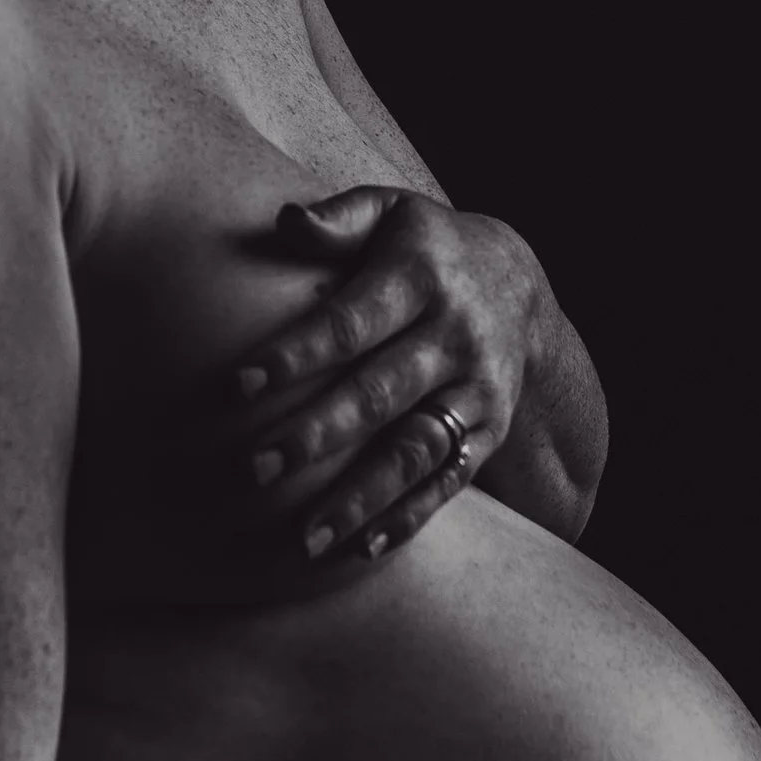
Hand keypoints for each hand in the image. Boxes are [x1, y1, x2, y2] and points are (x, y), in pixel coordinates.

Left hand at [211, 188, 541, 567]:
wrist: (521, 290)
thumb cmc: (424, 247)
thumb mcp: (392, 211)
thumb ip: (339, 218)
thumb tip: (286, 220)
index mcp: (422, 277)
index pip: (352, 321)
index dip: (298, 353)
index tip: (239, 384)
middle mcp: (455, 336)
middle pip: (381, 393)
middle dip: (318, 434)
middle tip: (256, 469)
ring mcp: (478, 390)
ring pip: (415, 449)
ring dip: (360, 497)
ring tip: (304, 539)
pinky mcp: (488, 432)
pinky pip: (447, 481)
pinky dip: (408, 518)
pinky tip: (361, 549)